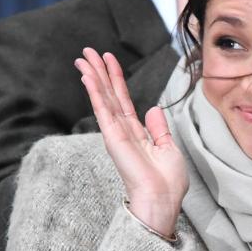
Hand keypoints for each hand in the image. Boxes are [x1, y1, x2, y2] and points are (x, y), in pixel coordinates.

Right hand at [74, 47, 187, 236]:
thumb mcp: (168, 149)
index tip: (108, 60)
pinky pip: (102, 109)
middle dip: (99, 72)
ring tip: (83, 57)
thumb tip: (153, 110)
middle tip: (87, 51)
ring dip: (93, 76)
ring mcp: (116, 133)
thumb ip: (159, 129)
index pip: (123, 100)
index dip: (116, 79)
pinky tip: (87, 75)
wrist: (162, 199)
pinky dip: (94, 91)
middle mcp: (123, 131)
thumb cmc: (168, 182)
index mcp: (137, 133)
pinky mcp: (112, 137)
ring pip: (102, 98)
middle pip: (108, 95)